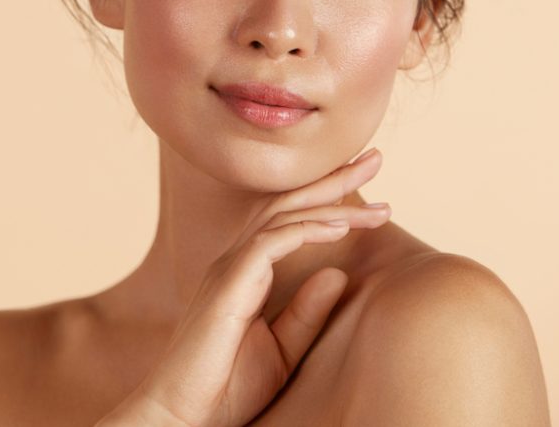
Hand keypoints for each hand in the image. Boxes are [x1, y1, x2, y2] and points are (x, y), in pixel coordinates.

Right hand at [101, 148, 389, 426]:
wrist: (183, 417)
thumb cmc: (226, 390)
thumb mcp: (283, 349)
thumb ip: (308, 311)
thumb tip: (339, 273)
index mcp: (246, 273)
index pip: (290, 220)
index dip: (329, 199)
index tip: (373, 192)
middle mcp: (236, 261)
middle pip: (289, 204)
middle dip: (333, 179)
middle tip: (375, 158)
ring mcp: (229, 269)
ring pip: (284, 216)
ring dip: (332, 201)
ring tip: (374, 193)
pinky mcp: (229, 284)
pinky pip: (272, 243)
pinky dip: (307, 229)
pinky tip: (340, 225)